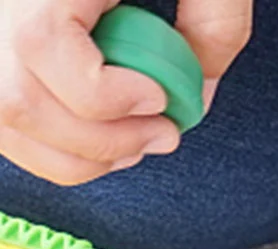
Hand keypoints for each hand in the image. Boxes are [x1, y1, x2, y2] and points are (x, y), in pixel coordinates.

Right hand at [0, 0, 249, 184]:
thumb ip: (216, 23)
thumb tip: (197, 96)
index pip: (39, 43)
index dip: (101, 94)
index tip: (157, 95)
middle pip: (13, 97)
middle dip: (98, 140)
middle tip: (163, 133)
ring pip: (2, 117)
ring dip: (77, 154)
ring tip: (139, 142)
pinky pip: (3, 118)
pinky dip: (55, 146)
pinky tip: (106, 139)